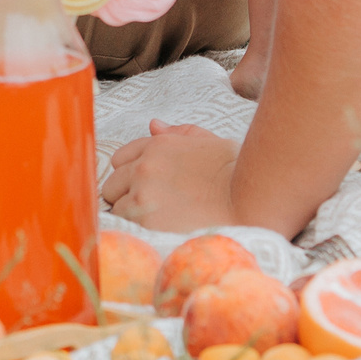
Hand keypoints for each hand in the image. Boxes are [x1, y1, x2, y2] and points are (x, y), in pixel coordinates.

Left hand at [100, 120, 240, 230]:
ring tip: (155, 224)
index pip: (120, 159)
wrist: (248, 201)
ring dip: (130, 216)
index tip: (143, 187)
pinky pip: (126, 227)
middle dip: (125, 195)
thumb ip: (178, 133)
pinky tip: (155, 234)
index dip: (130, 175)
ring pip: (116, 208)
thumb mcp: (208, 142)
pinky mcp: (146, 220)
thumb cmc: (234, 172)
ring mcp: (143, 193)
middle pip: (112, 184)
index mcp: (157, 145)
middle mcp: (144, 166)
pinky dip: (136, 231)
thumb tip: (154, 125)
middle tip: (148, 208)